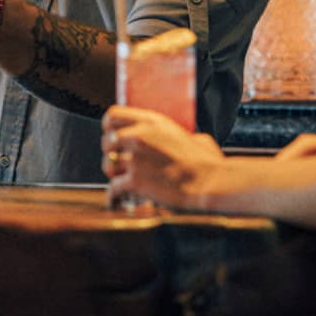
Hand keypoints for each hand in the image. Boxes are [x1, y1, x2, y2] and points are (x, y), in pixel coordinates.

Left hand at [103, 107, 225, 209]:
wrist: (210, 183)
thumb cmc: (207, 163)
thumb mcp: (196, 138)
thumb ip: (186, 137)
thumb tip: (193, 142)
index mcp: (152, 123)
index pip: (113, 115)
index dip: (109, 127)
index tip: (112, 135)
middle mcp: (139, 137)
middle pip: (106, 142)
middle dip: (111, 154)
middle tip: (120, 163)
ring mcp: (135, 159)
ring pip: (108, 165)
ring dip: (114, 174)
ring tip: (123, 180)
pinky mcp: (134, 181)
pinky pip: (113, 188)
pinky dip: (114, 197)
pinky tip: (118, 200)